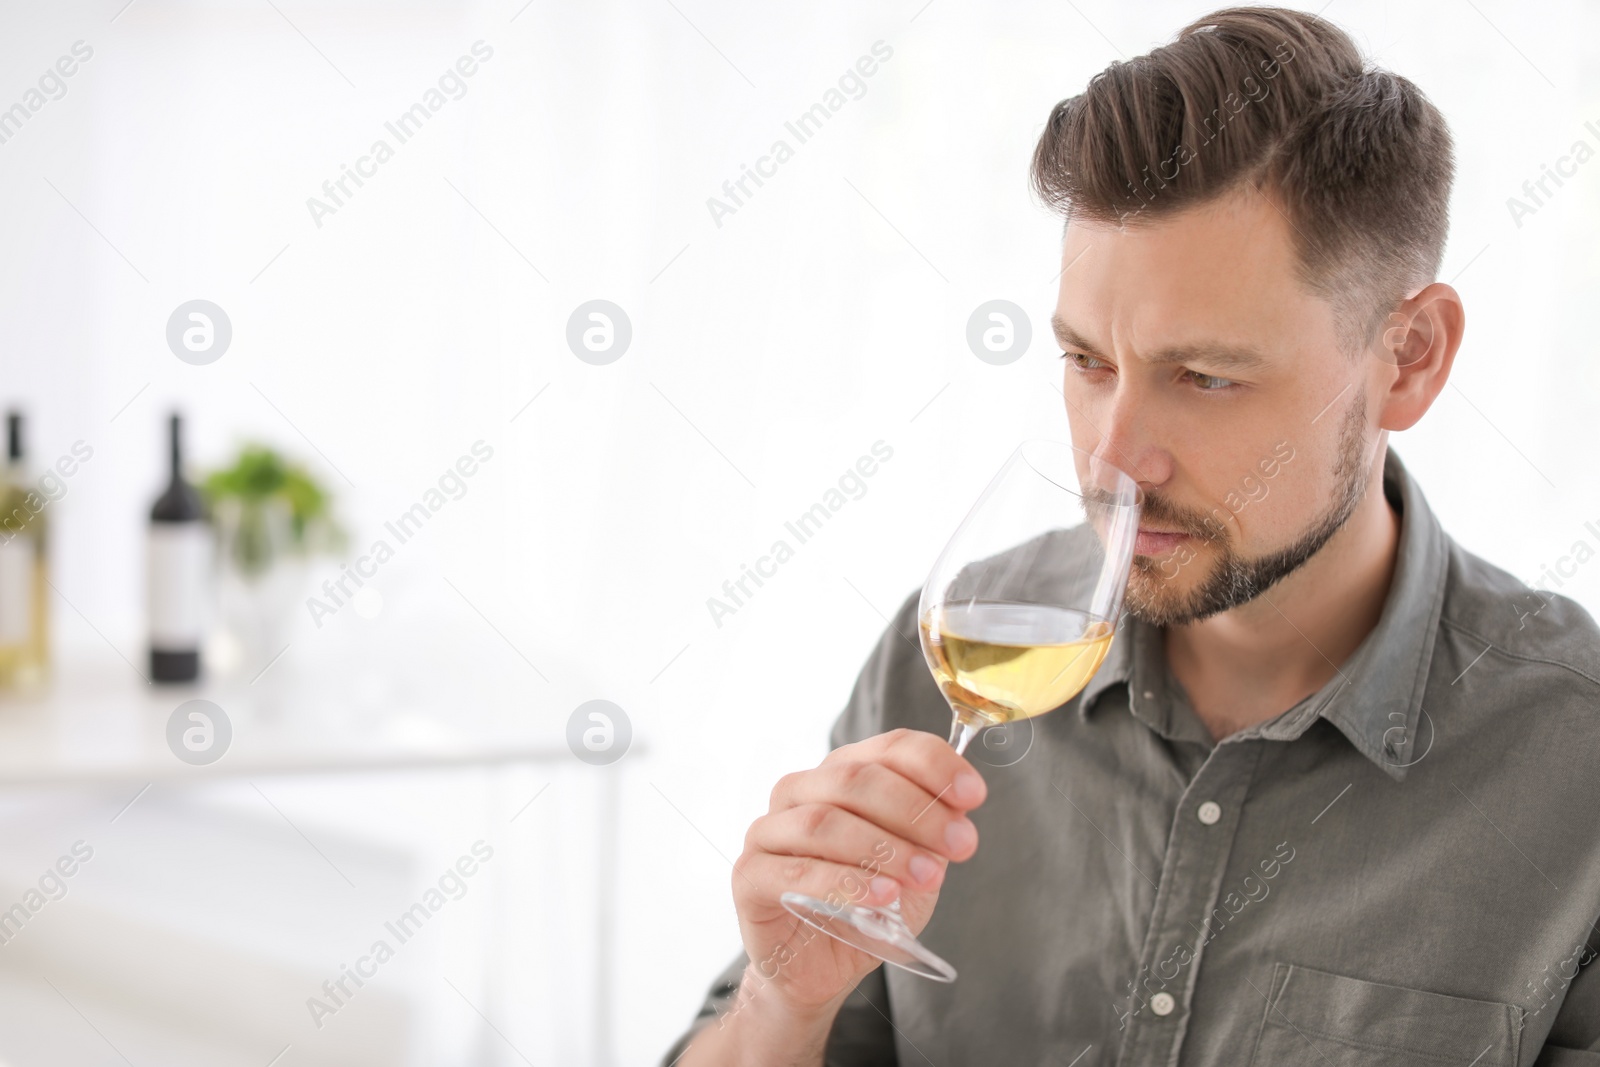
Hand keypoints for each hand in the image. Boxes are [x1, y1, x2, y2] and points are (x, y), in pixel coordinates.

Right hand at [728, 727, 986, 1016]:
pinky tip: (882, 896)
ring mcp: (768, 831)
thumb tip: (960, 806)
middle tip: (960, 844)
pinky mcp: (750, 876)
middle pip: (855, 778)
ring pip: (824, 821)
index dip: (934, 764)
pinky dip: (845, 882)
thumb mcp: (913, 864)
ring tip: (925, 875)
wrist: (819, 969)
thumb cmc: (867, 907)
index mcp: (840, 773)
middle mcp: (799, 791)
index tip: (974, 796)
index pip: (887, 747)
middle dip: (916, 809)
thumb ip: (931, 833)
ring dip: (883, 846)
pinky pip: (795, 872)